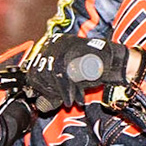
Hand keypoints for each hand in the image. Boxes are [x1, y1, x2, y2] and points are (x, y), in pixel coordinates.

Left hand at [16, 34, 137, 112]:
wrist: (112, 62)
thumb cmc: (90, 69)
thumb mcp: (67, 79)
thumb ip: (52, 88)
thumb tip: (37, 102)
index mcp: (50, 45)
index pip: (33, 69)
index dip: (38, 87)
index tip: (46, 97)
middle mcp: (54, 43)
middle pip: (40, 72)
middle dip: (49, 90)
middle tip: (61, 100)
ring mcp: (63, 46)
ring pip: (50, 75)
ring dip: (60, 92)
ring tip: (70, 100)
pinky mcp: (72, 53)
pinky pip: (63, 77)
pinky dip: (67, 92)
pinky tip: (74, 100)